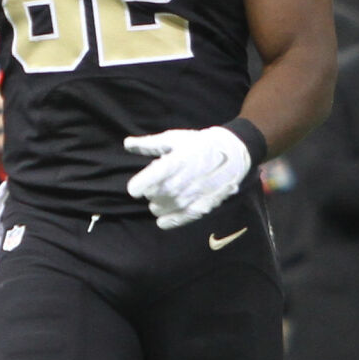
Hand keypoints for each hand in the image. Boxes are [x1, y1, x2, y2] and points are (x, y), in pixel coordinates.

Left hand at [124, 126, 251, 228]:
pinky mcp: (201, 207)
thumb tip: (127, 143)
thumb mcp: (174, 139)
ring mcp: (193, 196)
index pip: (156, 175)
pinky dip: (168, 220)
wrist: (231, 155)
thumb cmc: (198, 144)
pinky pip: (179, 219)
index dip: (142, 183)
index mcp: (178, 160)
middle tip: (155, 184)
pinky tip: (162, 219)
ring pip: (163, 208)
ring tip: (163, 195)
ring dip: (157, 203)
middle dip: (150, 191)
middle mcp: (185, 180)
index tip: (133, 189)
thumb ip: (149, 144)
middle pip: (156, 194)